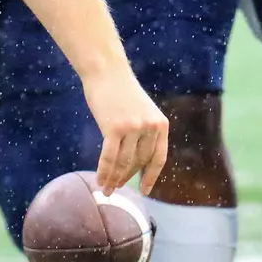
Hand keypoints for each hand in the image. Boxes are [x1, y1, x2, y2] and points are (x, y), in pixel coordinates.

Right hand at [82, 69, 169, 195]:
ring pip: (124, 162)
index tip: (145, 191)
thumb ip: (142, 132)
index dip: (151, 176)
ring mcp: (133, 128)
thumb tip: (133, 160)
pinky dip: (104, 171)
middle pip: (138, 161)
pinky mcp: (114, 128)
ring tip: (107, 188)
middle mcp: (150, 128)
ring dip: (114, 178)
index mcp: (161, 124)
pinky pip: (109, 157)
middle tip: (117, 187)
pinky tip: (100, 180)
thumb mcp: (140, 111)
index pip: (158, 158)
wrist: (106, 71)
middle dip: (127, 177)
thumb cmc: (119, 91)